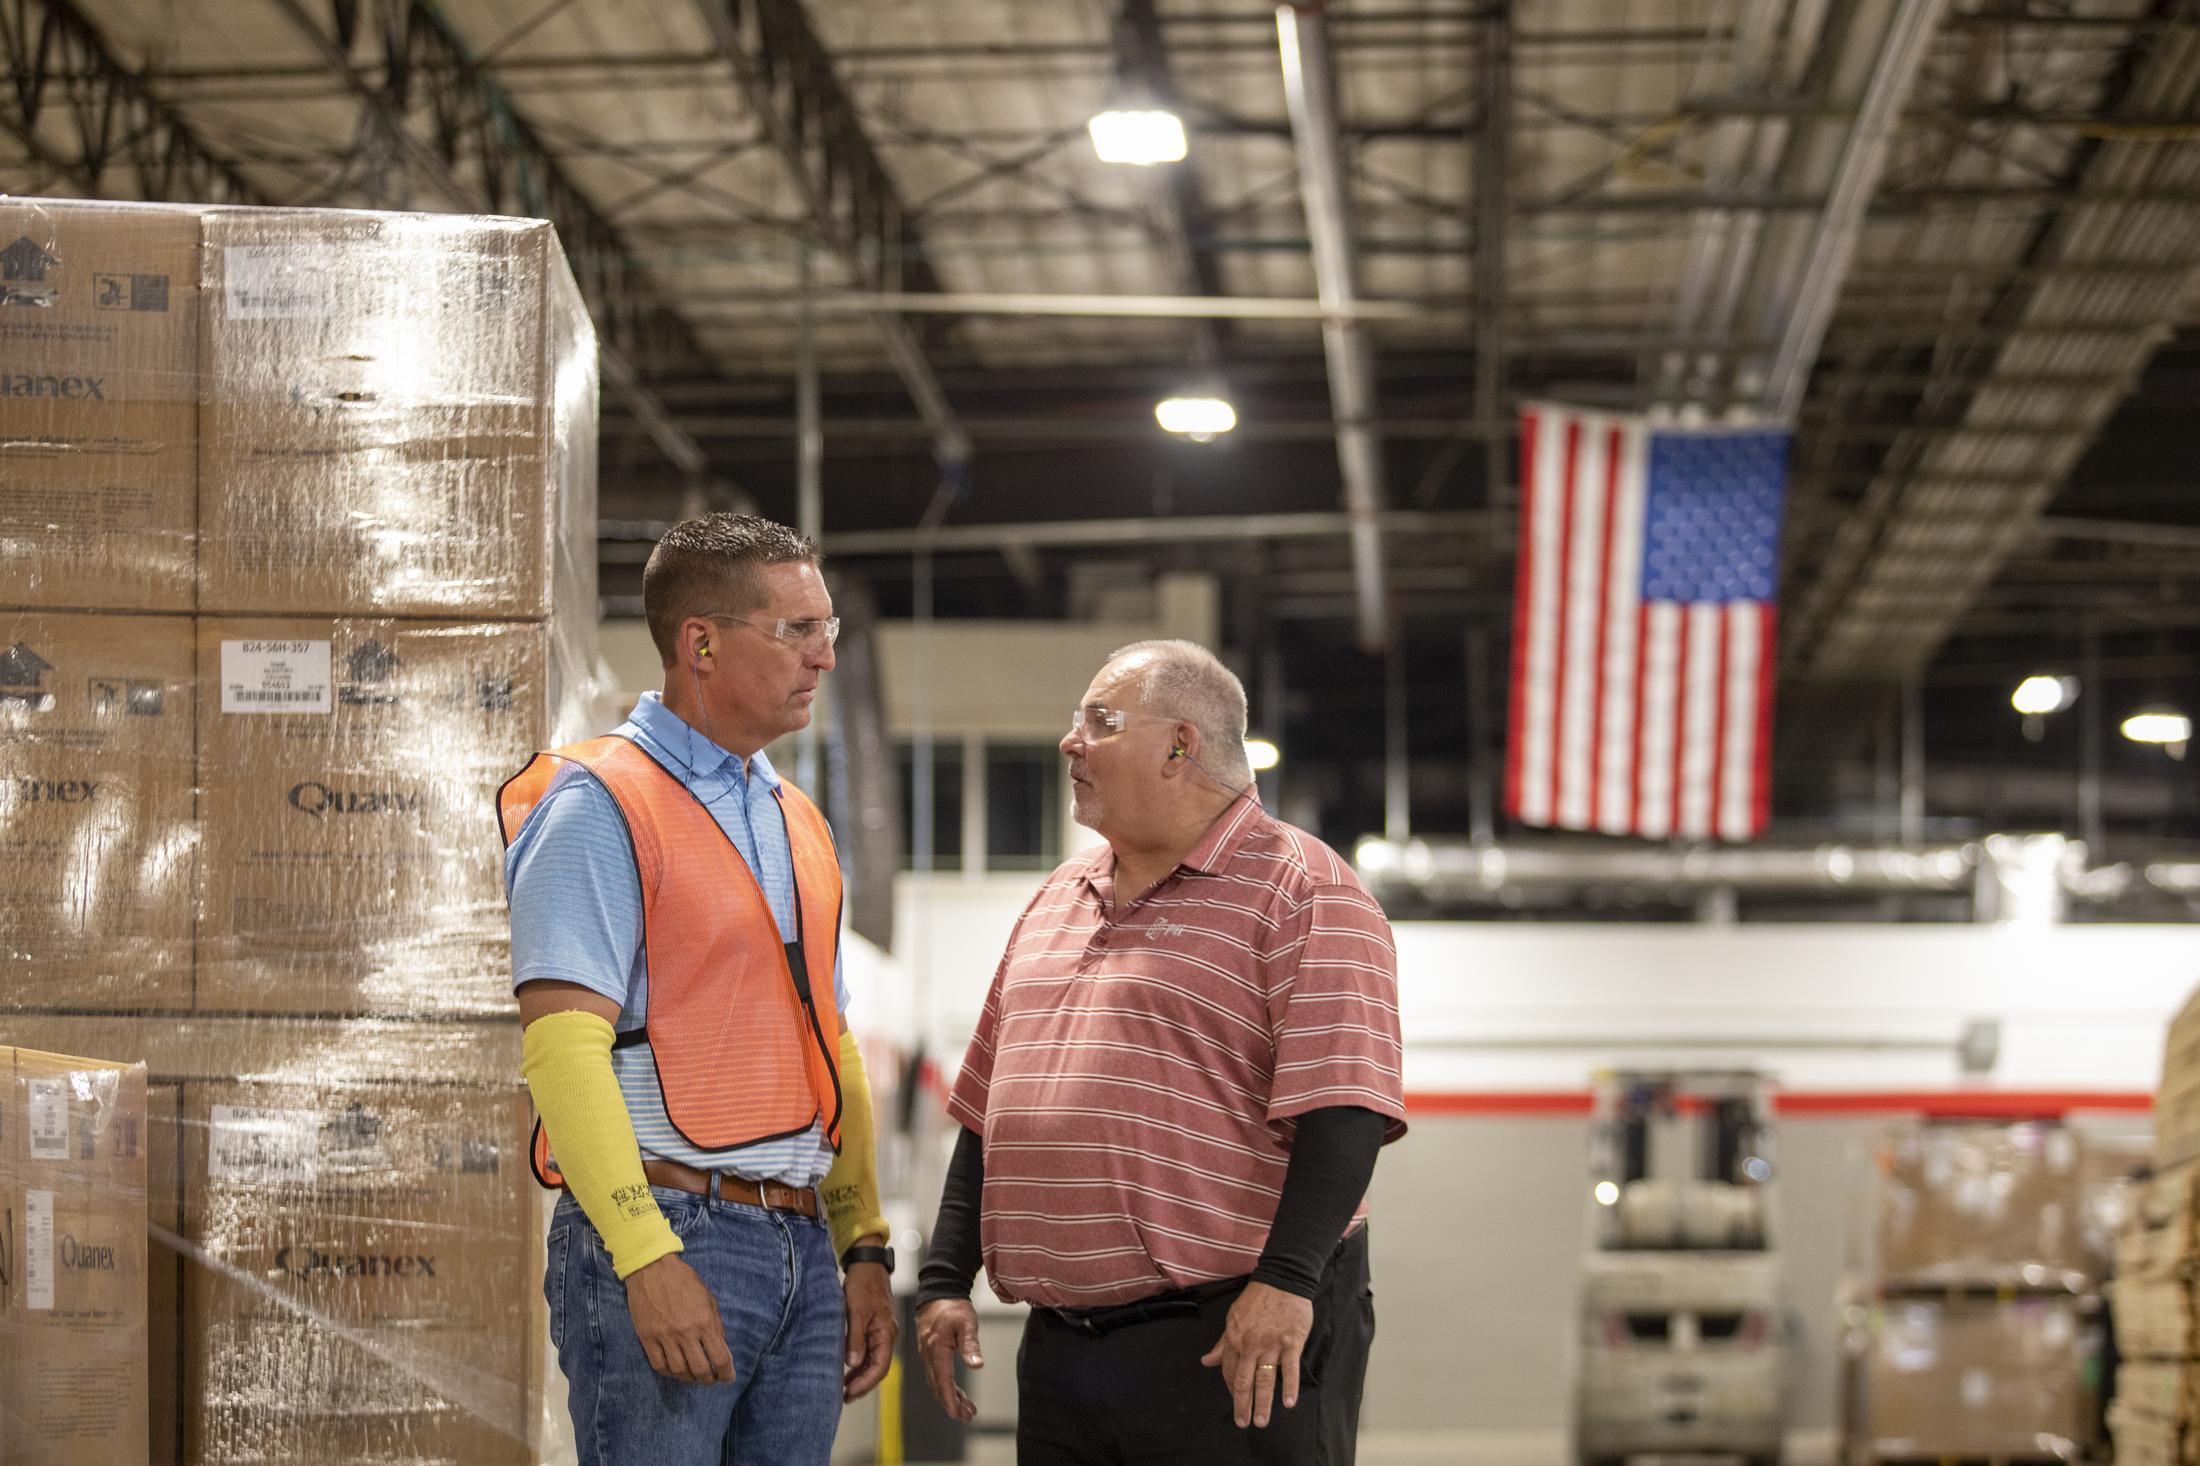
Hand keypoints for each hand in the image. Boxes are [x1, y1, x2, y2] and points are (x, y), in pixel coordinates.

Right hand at [623, 1254, 735, 1384]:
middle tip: (711, 1380)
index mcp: (704, 1321)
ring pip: (679, 1371)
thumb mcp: (708, 1298)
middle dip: (709, 1380)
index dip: (726, 1373)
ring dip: (689, 1378)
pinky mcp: (647, 1338)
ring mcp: (664, 1336)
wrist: (651, 1268)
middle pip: (700, 1370)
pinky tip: (676, 1370)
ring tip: (694, 1376)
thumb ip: (715, 1323)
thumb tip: (720, 1346)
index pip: (719, 1357)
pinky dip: (670, 1373)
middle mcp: (685, 1332)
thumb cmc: (683, 1280)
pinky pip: (659, 1365)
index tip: (728, 1378)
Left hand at [841, 1255, 897, 1401]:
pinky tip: (848, 1368)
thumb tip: (853, 1364)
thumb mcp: (856, 1311)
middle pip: (878, 1367)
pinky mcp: (873, 1325)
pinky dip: (859, 1361)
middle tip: (845, 1397)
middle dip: (863, 1384)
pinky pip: (869, 1350)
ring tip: (844, 1387)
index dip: (865, 1383)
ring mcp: (881, 1330)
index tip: (850, 1393)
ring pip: (873, 1360)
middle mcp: (886, 1334)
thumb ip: (855, 1339)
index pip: (880, 1366)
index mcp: (886, 1332)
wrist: (867, 1262)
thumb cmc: (864, 1283)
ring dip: (860, 1374)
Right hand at [914, 1298, 982, 1422]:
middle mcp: (928, 1355)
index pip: (943, 1381)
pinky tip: (956, 1392)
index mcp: (937, 1349)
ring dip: (949, 1397)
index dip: (950, 1400)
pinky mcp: (929, 1352)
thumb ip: (971, 1345)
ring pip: (936, 1382)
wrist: (938, 1291)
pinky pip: (935, 1374)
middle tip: (967, 1416)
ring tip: (966, 1408)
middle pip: (938, 1386)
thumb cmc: (953, 1306)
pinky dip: (945, 1386)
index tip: (958, 1414)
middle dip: (951, 1403)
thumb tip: (977, 1366)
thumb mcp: (967, 1323)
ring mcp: (927, 1354)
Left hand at [1199, 1282, 1311, 1428]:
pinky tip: (1288, 1402)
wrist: (1282, 1280)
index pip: (1229, 1371)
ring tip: (1261, 1421)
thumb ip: (1222, 1343)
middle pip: (1244, 1381)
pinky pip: (1290, 1369)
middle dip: (1242, 1404)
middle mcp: (1251, 1345)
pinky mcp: (1291, 1343)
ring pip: (1265, 1379)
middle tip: (1242, 1423)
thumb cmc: (1257, 1298)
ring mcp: (1271, 1345)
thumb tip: (1207, 1361)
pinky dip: (1289, 1387)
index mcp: (1235, 1338)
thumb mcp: (1233, 1318)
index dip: (1231, 1388)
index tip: (1236, 1401)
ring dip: (1263, 1403)